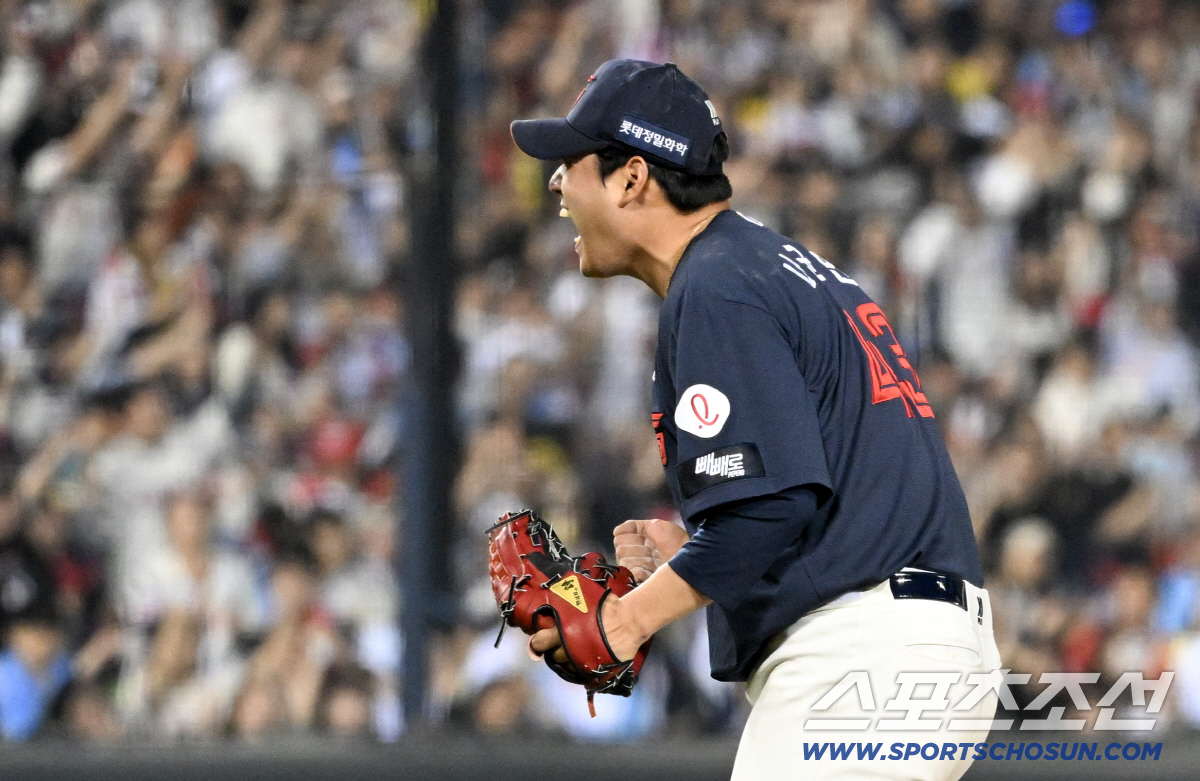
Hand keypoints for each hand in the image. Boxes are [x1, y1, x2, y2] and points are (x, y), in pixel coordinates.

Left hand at [529, 596, 645, 663]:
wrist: (628, 622)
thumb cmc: (607, 608)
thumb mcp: (583, 600)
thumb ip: (567, 606)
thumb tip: (554, 604)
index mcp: (564, 630)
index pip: (540, 641)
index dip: (539, 641)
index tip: (541, 639)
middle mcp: (570, 648)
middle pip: (554, 657)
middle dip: (555, 651)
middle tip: (562, 645)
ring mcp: (582, 662)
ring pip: (567, 667)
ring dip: (569, 660)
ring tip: (577, 651)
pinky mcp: (594, 671)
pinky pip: (581, 674)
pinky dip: (582, 668)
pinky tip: (586, 659)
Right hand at [613, 519, 688, 581]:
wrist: (688, 555)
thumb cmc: (674, 539)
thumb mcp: (655, 525)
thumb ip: (633, 526)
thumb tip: (616, 532)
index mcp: (637, 541)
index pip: (619, 539)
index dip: (630, 537)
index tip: (644, 537)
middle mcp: (635, 554)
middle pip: (620, 550)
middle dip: (636, 548)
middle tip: (651, 549)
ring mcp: (638, 568)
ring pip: (624, 561)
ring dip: (639, 558)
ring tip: (652, 559)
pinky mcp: (643, 580)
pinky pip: (631, 574)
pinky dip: (638, 570)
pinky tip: (649, 569)